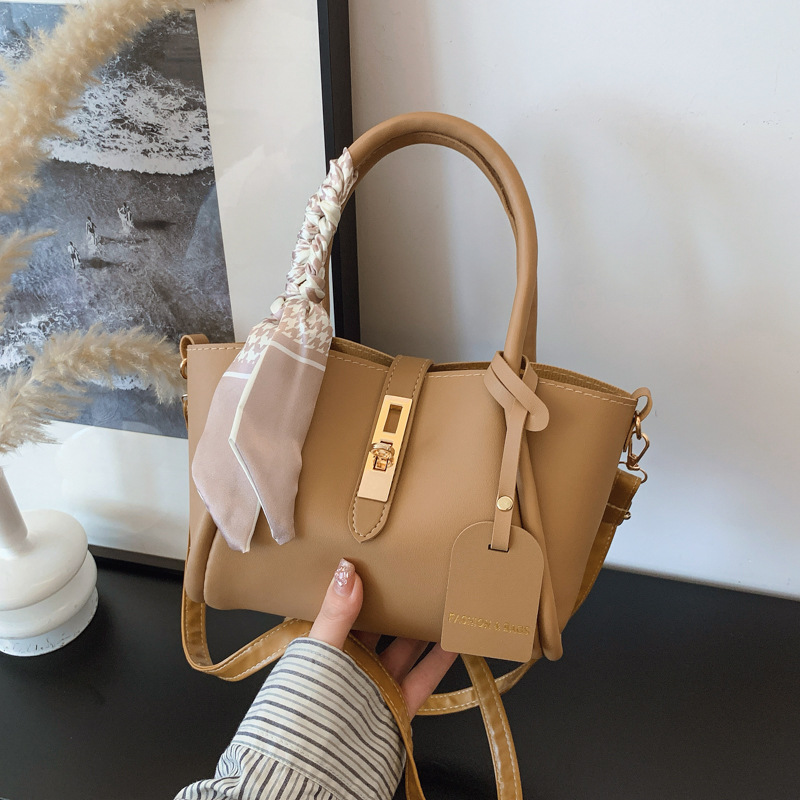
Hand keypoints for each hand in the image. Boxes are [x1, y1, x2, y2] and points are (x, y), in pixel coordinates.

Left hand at [309, 559, 457, 716]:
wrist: (311, 775)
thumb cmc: (304, 712)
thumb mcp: (318, 653)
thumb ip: (336, 614)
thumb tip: (347, 568)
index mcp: (324, 649)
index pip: (344, 609)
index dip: (360, 585)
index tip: (378, 558)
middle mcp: (350, 666)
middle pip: (379, 627)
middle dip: (397, 603)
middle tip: (418, 572)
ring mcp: (374, 686)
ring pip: (403, 649)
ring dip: (422, 627)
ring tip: (441, 597)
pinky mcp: (396, 707)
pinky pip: (422, 678)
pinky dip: (439, 660)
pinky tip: (454, 638)